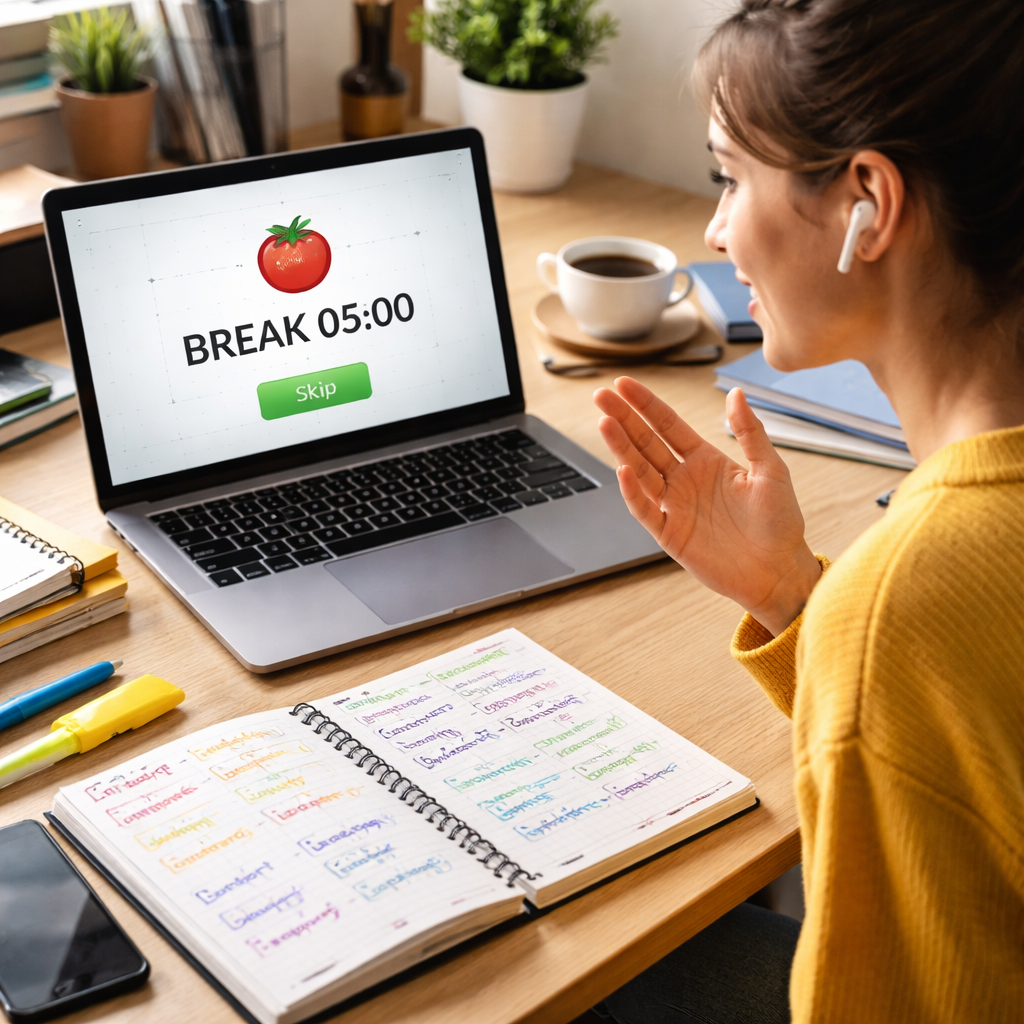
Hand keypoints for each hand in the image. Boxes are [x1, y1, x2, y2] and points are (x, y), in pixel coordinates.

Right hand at [593, 377, 821, 635]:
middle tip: (600, 395)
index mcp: (706, 460)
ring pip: (640, 470)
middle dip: (623, 418)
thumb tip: (735, 393)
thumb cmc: (781, 522)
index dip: (646, 404)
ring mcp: (674, 506)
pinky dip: (633, 491)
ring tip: (604, 422)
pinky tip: (623, 469)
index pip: (668, 425)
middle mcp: (685, 479)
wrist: (779, 571)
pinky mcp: (670, 534)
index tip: (623, 384)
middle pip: (646, 443)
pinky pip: (646, 509)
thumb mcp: (771, 470)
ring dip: (622, 447)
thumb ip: (751, 432)